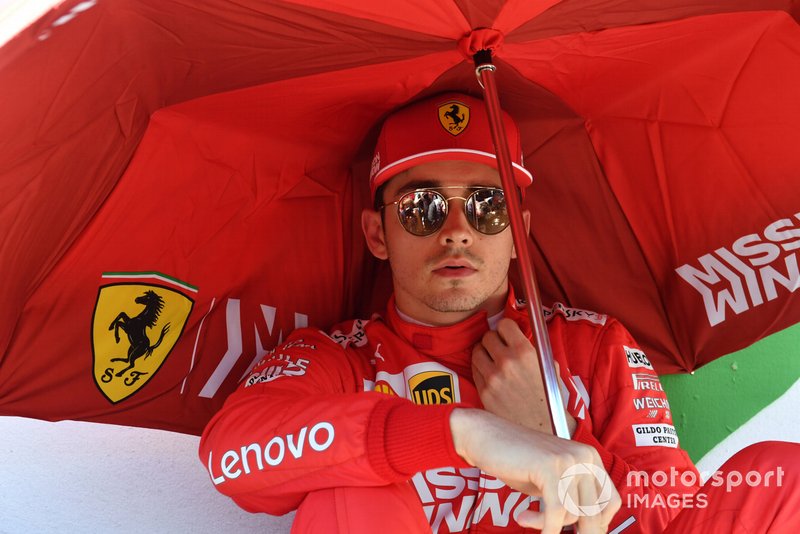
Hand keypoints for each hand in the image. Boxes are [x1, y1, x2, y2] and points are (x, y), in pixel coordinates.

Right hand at [450, 408, 619, 533]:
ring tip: (526, 517)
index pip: (610, 503)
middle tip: (548, 532)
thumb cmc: (518, 462)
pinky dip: (543, 527)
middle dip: (573, 531)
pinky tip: (522, 518)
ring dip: (548, 526)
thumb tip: (591, 531)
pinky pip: (555, 512)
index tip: (573, 530)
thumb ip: (573, 500)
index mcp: (591, 458)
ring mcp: (569, 460)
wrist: (486, 437)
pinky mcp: (550, 466)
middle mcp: (585, 457)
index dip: (596, 524)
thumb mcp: (553, 483)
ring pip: (572, 515)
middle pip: (594, 514)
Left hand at [472, 318, 575, 434]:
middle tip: (499, 347)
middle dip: (494, 340)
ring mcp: (492, 378)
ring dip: (484, 353)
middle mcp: (506, 362)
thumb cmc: (549, 398)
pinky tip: (490, 374)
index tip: (508, 333)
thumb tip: (518, 336)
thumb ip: (532, 349)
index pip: (504, 325)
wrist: (544, 428)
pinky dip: (481, 369)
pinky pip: (475, 370)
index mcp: (524, 352)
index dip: (506, 329)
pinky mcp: (484, 392)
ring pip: (476, 352)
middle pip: (487, 337)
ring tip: (492, 360)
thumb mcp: (549, 367)